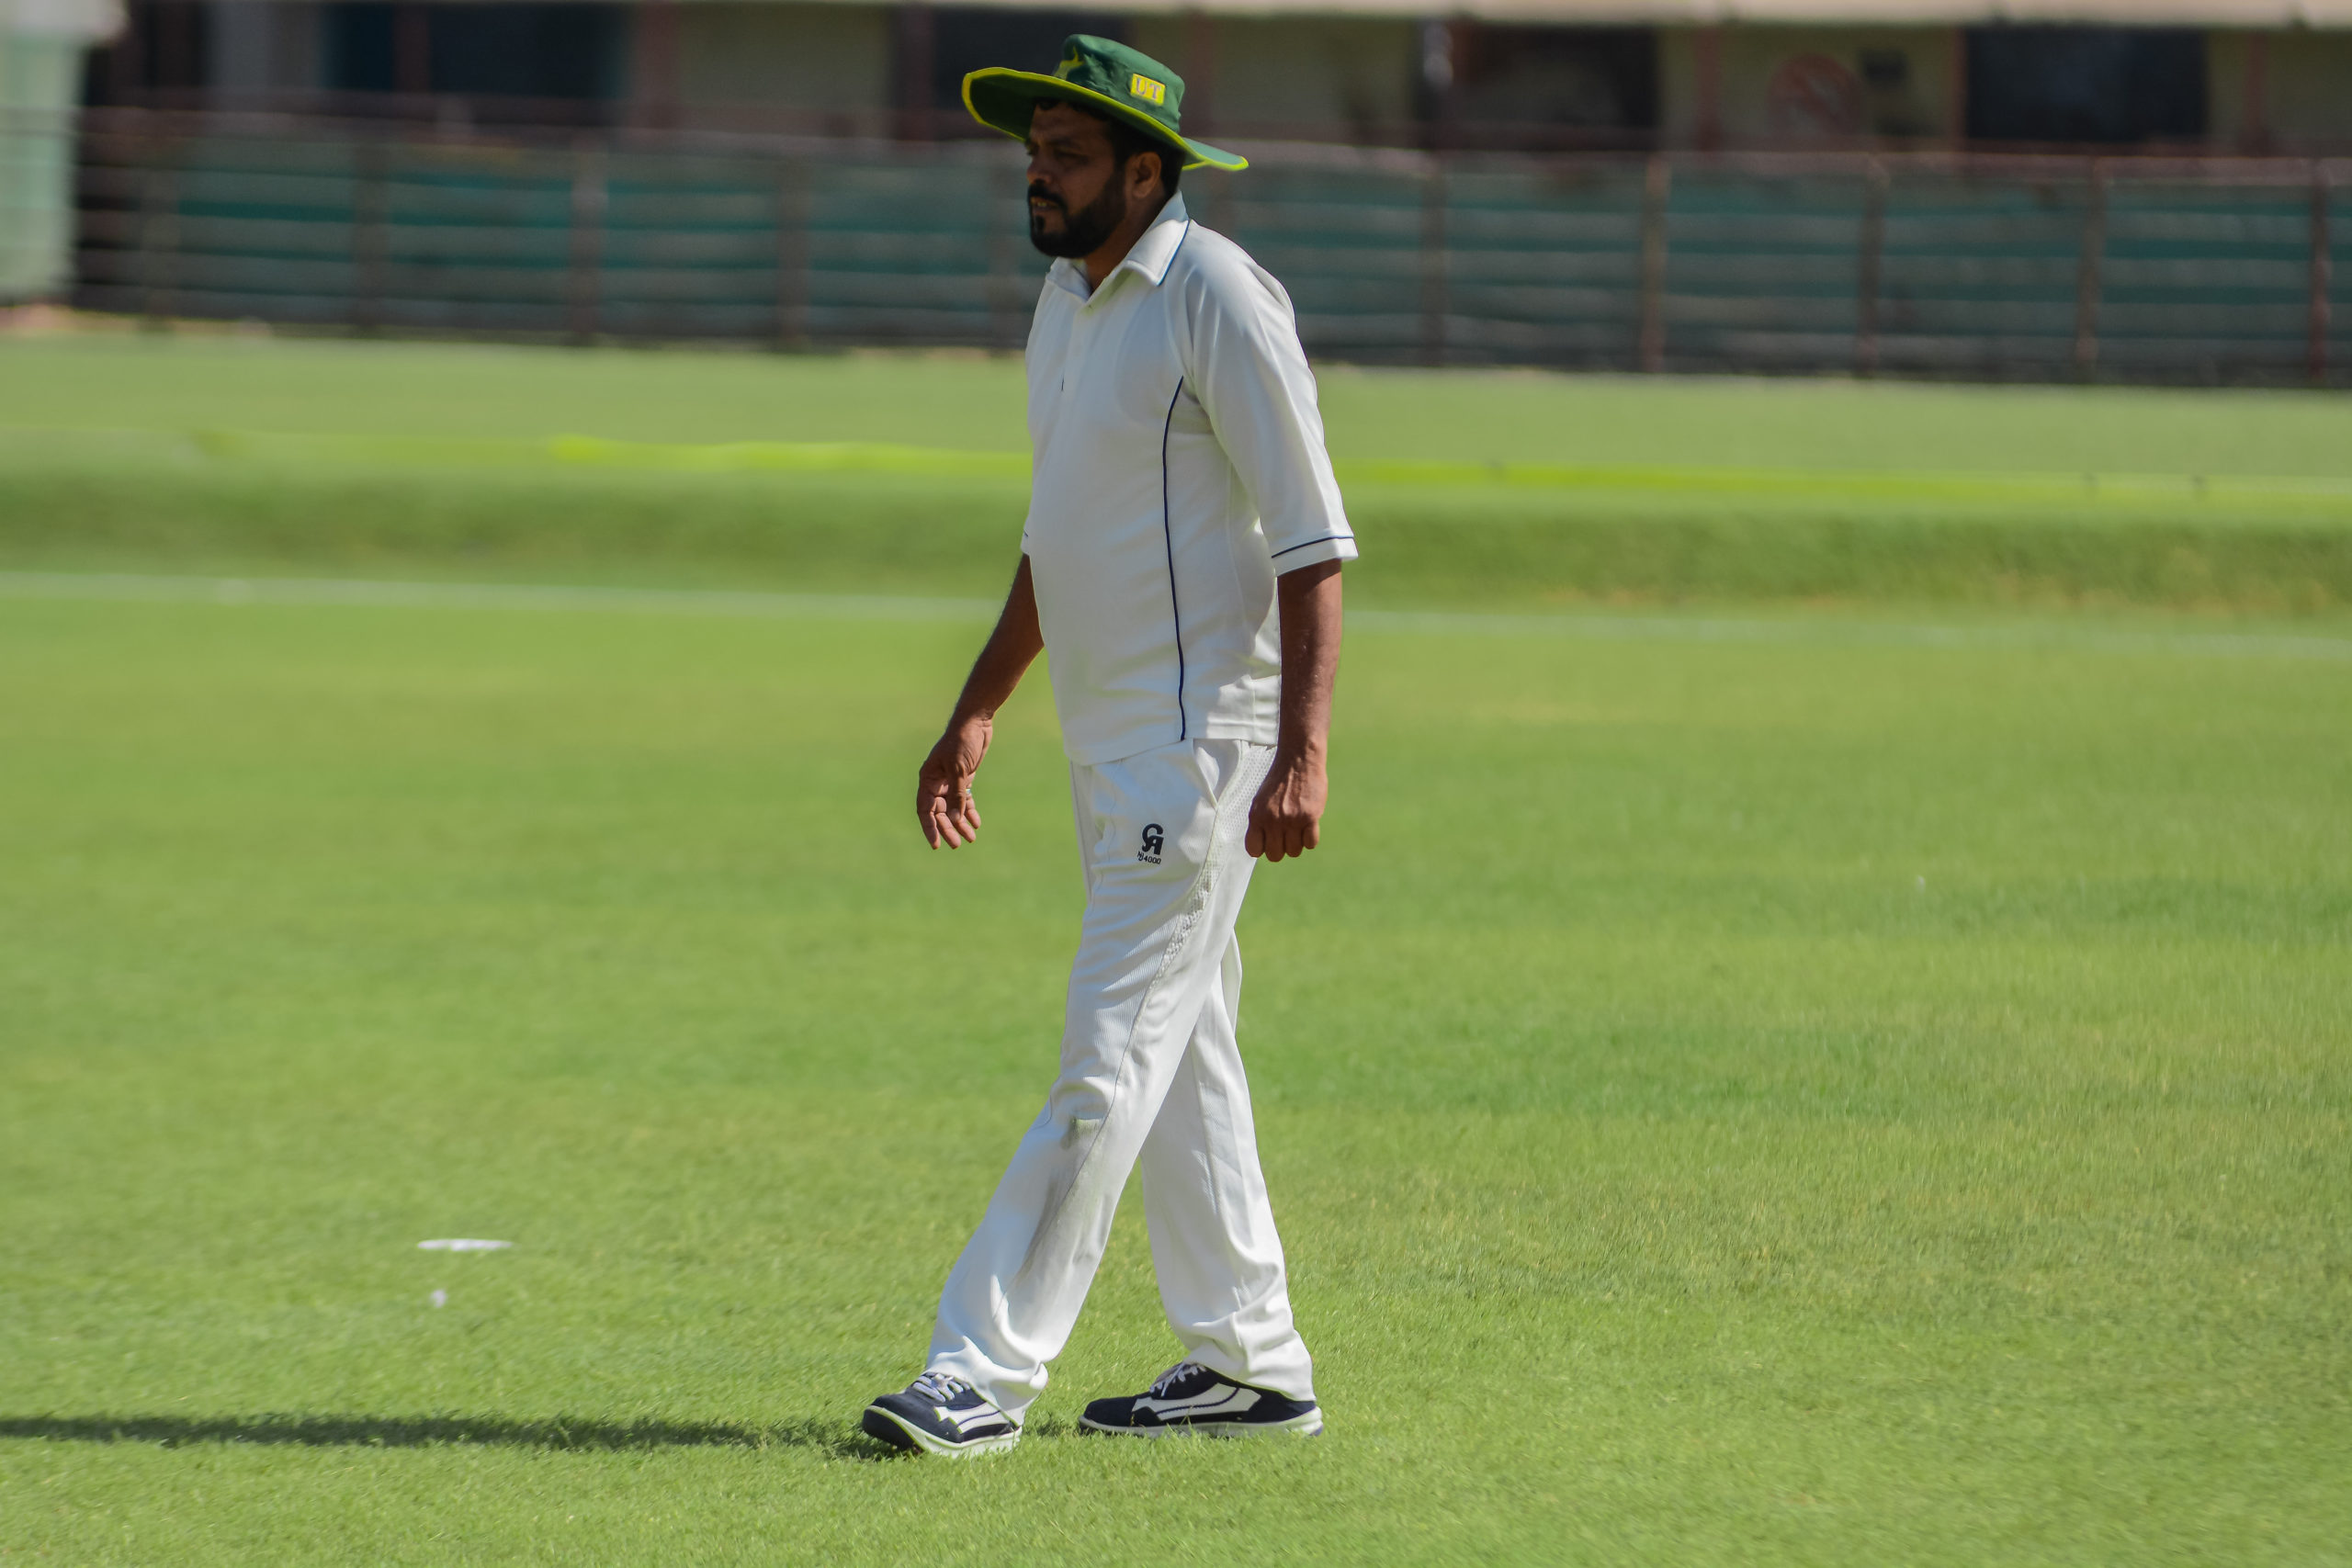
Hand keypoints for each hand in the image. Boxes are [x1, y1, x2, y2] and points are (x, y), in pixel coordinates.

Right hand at [917, 714, 991, 847]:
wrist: (975, 723)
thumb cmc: (962, 742)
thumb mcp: (959, 770)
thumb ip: (958, 795)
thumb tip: (956, 819)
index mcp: (928, 779)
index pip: (925, 809)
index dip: (930, 828)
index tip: (936, 844)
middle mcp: (936, 782)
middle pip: (939, 812)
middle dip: (948, 828)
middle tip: (957, 844)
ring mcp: (949, 781)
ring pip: (953, 808)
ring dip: (960, 823)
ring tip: (971, 838)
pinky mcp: (963, 778)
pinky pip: (964, 800)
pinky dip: (969, 811)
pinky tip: (976, 823)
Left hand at [1246, 749, 1326, 861]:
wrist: (1298, 760)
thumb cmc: (1280, 781)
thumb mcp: (1261, 801)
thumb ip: (1260, 822)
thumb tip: (1262, 846)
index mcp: (1256, 816)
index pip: (1254, 850)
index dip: (1263, 848)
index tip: (1270, 841)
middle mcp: (1272, 820)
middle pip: (1275, 855)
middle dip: (1281, 848)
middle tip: (1287, 834)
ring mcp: (1291, 819)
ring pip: (1294, 852)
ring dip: (1297, 843)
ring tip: (1298, 827)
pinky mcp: (1310, 816)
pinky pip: (1310, 843)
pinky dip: (1310, 839)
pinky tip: (1309, 825)